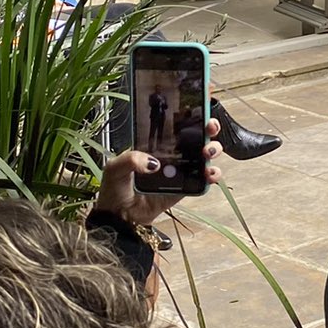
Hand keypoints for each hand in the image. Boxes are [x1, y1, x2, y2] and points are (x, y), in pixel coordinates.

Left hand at [94, 126, 223, 227]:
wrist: (120, 217)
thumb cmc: (115, 189)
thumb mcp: (115, 168)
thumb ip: (130, 159)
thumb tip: (155, 163)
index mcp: (154, 145)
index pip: (175, 126)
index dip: (190, 117)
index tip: (200, 110)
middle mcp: (170, 155)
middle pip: (196, 137)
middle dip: (208, 129)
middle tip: (209, 128)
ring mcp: (180, 172)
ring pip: (204, 156)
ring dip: (213, 149)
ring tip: (207, 152)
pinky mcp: (185, 189)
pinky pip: (203, 180)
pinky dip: (212, 175)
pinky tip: (209, 173)